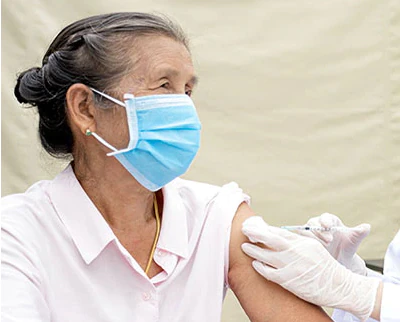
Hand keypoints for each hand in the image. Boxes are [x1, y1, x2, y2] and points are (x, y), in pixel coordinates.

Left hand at [241, 216, 379, 320]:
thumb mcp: (314, 248)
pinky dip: (260, 267)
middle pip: (271, 239)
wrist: (341, 286)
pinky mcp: (290, 280)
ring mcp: (293, 266)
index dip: (265, 229)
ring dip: (253, 250)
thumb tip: (282, 234)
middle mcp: (297, 252)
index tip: (254, 227)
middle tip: (244, 230)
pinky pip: (270, 272)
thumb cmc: (327, 267)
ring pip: (267, 256)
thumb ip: (298, 241)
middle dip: (256, 233)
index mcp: (303, 242)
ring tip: (244, 247)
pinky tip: (255, 264)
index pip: (280, 232)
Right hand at [300, 213, 369, 274]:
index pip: (325, 217)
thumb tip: (367, 227)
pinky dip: (302, 244)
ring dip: (311, 238)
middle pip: (312, 223)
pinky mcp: (303, 242)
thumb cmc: (346, 247)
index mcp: (329, 221)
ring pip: (304, 232)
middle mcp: (317, 225)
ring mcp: (309, 233)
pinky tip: (310, 251)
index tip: (328, 226)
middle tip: (329, 241)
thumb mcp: (354, 241)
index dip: (325, 220)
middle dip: (319, 231)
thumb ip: (359, 234)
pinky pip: (299, 240)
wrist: (339, 260)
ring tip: (322, 247)